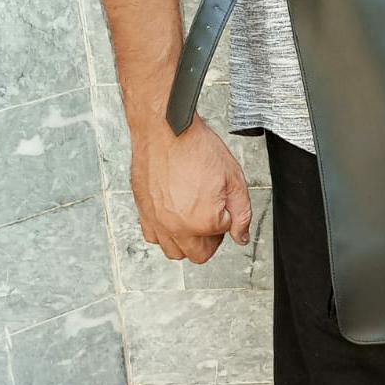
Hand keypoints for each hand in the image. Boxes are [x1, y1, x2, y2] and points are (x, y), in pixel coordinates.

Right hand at [129, 114, 252, 263]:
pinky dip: (164, 233)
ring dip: (187, 241)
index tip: (223, 202)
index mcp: (203, 220)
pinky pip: (153, 237)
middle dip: (210, 238)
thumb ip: (241, 212)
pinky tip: (172, 215)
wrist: (167, 130)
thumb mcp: (233, 178)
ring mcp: (157, 222)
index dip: (228, 217)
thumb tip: (241, 235)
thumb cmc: (196, 147)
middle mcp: (177, 227)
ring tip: (192, 217)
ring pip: (174, 251)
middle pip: (199, 254)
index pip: (224, 234)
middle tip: (212, 215)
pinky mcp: (143, 212)